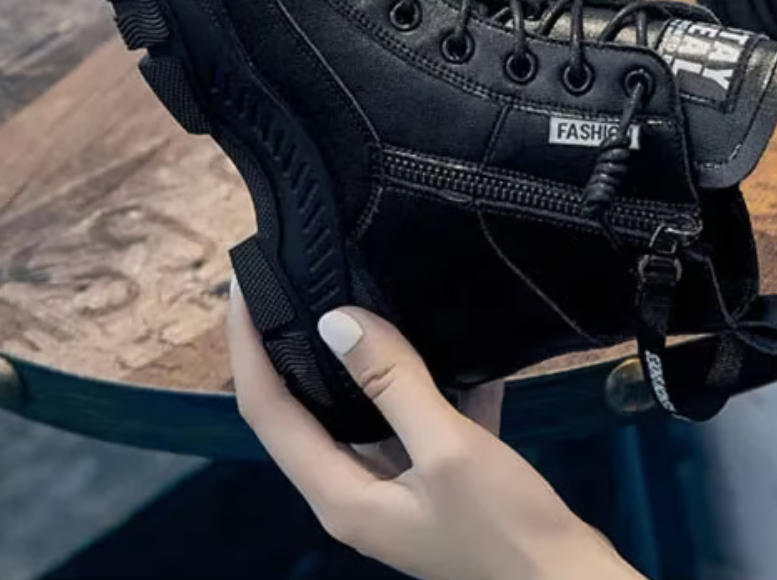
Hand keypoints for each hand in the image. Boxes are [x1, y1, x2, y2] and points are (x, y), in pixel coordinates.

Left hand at [226, 281, 643, 579]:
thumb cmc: (505, 526)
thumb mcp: (449, 450)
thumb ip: (394, 384)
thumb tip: (335, 321)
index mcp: (340, 494)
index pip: (268, 410)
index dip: (249, 346)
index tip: (246, 281)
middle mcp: (356, 491)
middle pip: (306, 408)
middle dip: (293, 342)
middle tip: (295, 275)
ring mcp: (398, 486)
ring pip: (364, 407)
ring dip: (362, 355)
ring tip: (361, 287)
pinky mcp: (438, 478)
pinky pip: (420, 415)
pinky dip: (428, 377)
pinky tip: (452, 335)